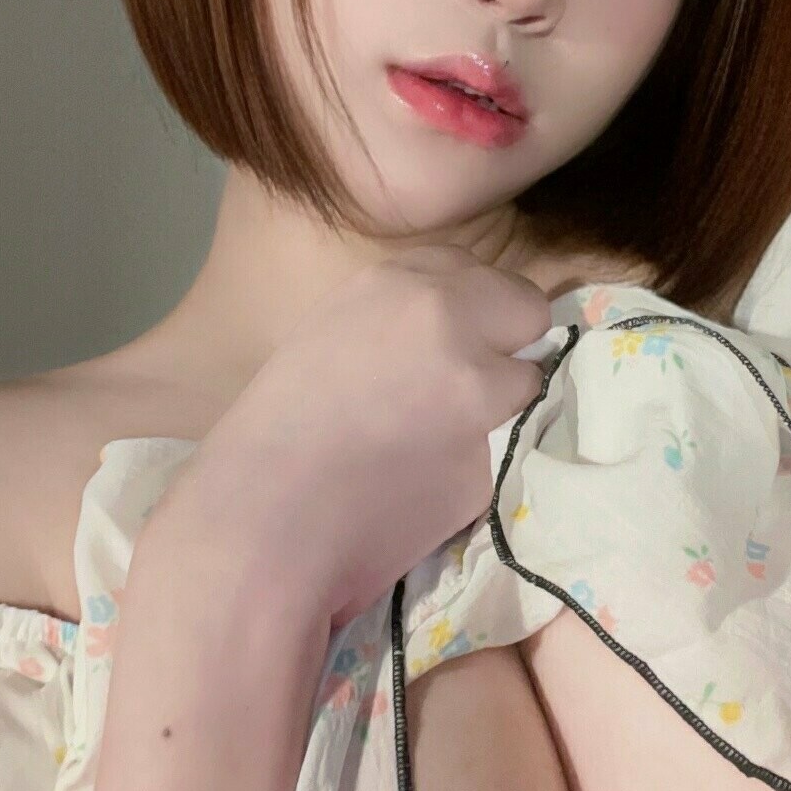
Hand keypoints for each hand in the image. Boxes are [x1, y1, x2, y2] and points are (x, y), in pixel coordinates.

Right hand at [136, 245, 555, 631]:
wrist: (264, 517)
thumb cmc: (281, 429)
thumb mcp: (337, 333)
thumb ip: (404, 319)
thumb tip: (464, 326)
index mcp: (401, 280)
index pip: (481, 273)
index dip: (476, 311)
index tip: (453, 341)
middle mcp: (448, 319)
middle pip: (527, 311)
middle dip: (509, 347)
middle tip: (464, 388)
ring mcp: (476, 386)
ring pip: (527, 385)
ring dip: (500, 410)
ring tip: (433, 442)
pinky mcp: (489, 455)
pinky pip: (503, 451)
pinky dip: (476, 466)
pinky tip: (424, 483)